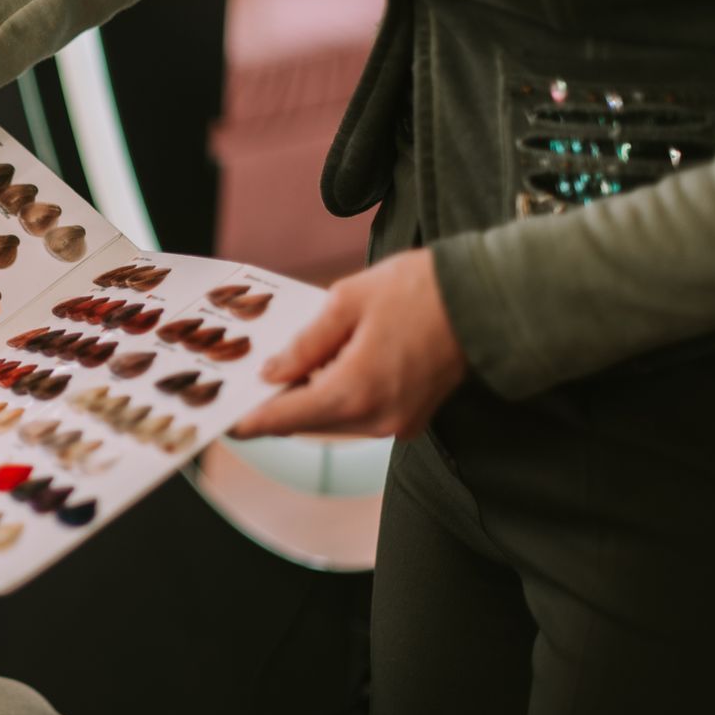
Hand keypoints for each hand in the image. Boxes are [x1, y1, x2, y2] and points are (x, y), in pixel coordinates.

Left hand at [230, 250, 466, 439]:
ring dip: (310, 398)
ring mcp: (397, 423)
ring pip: (333, 420)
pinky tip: (331, 367)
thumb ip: (304, 344)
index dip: (251, 420)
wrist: (489, 298)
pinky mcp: (412, 418)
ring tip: (290, 367)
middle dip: (278, 403)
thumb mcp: (347, 302)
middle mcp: (376, 419)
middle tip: (251, 382)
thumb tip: (273, 373)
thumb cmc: (421, 291)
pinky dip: (339, 396)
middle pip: (307, 422)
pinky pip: (359, 415)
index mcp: (354, 392)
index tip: (225, 422)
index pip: (285, 418)